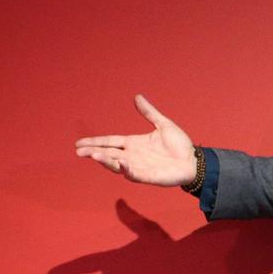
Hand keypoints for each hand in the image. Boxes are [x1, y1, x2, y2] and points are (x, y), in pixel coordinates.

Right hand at [75, 94, 197, 185]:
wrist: (194, 161)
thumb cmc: (180, 145)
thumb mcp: (163, 124)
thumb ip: (149, 112)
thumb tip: (137, 97)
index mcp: (133, 143)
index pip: (110, 142)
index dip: (95, 142)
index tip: (79, 143)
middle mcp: (132, 156)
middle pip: (108, 153)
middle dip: (93, 152)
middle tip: (79, 151)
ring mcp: (138, 167)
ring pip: (116, 164)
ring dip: (105, 160)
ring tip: (94, 155)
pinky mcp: (147, 176)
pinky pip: (133, 174)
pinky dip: (126, 169)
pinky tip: (121, 164)